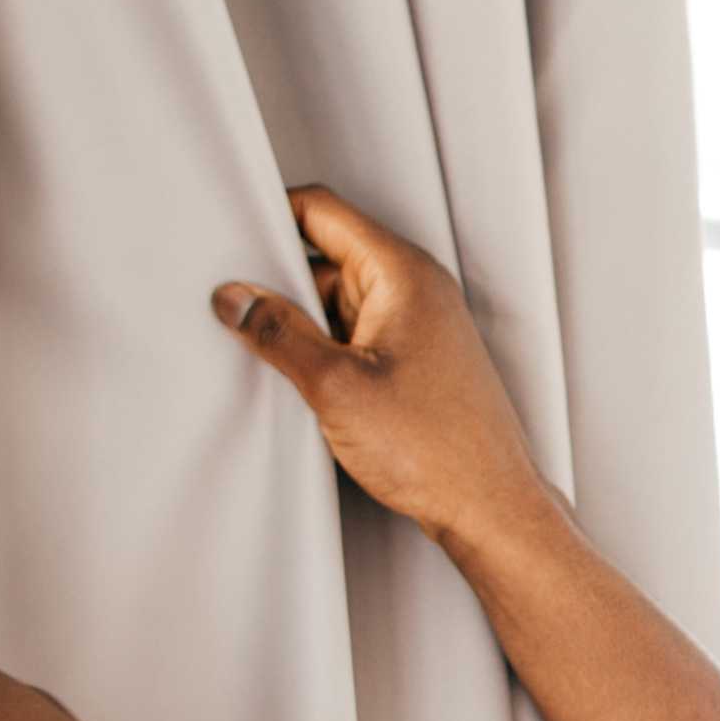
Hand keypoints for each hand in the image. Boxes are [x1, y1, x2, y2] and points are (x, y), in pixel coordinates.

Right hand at [218, 188, 551, 550]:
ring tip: (268, 355)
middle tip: (236, 308)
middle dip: (280, 280)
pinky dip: (324, 349)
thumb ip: (279, 334)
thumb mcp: (336, 386)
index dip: (272, 215)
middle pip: (326, 256)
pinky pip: (354, 334)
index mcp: (402, 273)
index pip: (323, 212)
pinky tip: (302, 381)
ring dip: (301, 323)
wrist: (489, 508)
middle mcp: (414, 289)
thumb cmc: (438, 450)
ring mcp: (415, 326)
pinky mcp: (413, 361)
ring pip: (337, 301)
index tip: (230, 235)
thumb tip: (235, 298)